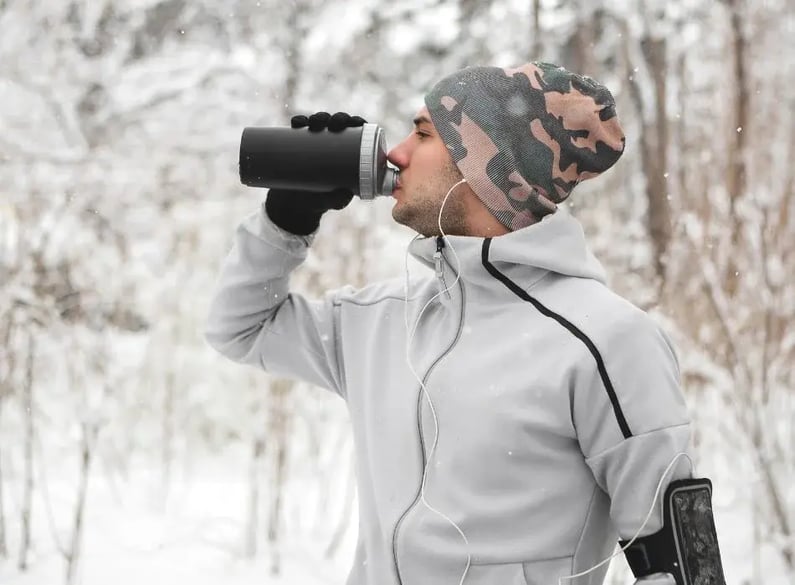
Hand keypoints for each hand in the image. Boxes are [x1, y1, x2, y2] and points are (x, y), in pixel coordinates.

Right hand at [265, 112, 365, 235]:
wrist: (293, 206)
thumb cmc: (319, 202)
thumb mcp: (331, 202)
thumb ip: (339, 200)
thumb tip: (345, 193)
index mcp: (347, 153)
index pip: (357, 132)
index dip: (357, 122)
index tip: (355, 123)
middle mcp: (331, 144)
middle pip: (338, 123)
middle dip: (338, 118)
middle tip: (334, 125)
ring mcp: (313, 142)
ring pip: (319, 122)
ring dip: (319, 117)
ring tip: (315, 124)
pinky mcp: (295, 144)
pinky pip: (297, 129)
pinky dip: (298, 122)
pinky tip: (298, 122)